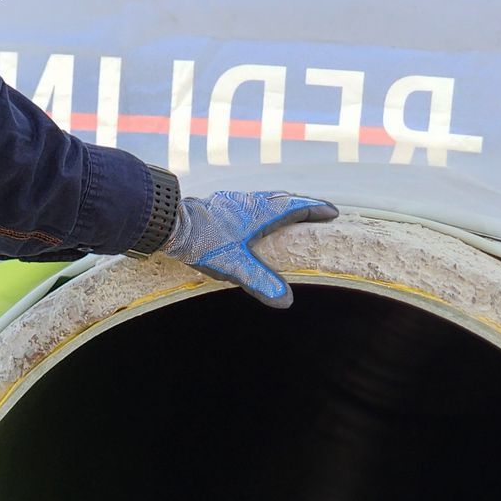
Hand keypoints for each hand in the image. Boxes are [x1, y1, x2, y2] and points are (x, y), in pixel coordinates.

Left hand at [158, 191, 338, 307]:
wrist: (169, 223)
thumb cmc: (203, 242)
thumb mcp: (235, 266)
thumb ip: (261, 281)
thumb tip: (286, 301)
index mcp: (259, 212)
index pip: (295, 207)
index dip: (315, 209)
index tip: (332, 212)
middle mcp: (249, 202)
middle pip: (282, 199)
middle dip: (301, 206)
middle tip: (314, 212)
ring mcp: (232, 201)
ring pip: (264, 199)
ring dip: (279, 205)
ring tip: (286, 215)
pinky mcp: (216, 204)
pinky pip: (247, 203)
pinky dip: (259, 209)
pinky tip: (249, 220)